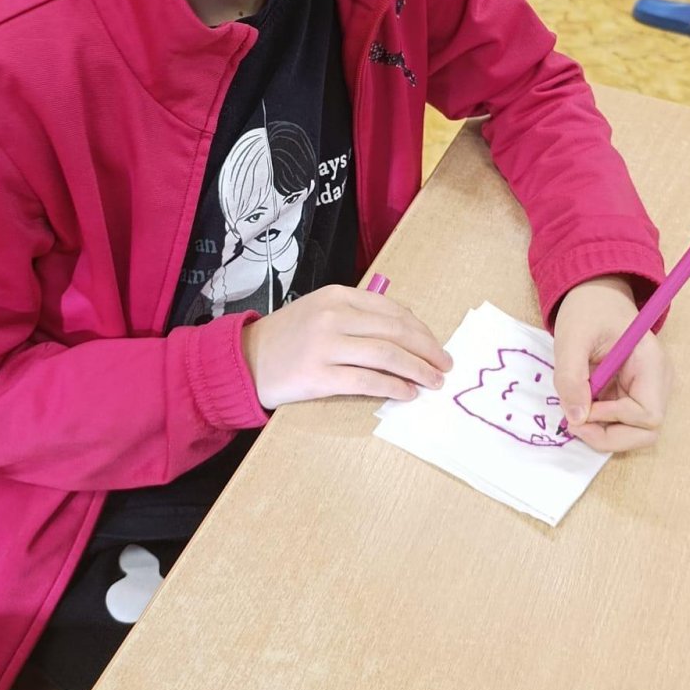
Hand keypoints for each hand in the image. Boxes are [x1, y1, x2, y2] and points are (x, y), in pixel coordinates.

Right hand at [241, 285, 452, 410]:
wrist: (245, 360)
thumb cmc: (288, 337)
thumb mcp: (321, 311)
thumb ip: (358, 315)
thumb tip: (406, 332)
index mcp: (338, 296)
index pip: (393, 311)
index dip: (422, 330)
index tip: (436, 345)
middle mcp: (334, 316)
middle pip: (396, 332)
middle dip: (428, 350)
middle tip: (445, 365)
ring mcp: (325, 346)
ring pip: (387, 356)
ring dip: (418, 370)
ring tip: (434, 382)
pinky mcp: (318, 376)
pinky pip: (367, 381)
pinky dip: (393, 388)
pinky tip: (407, 394)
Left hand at [553, 276, 671, 453]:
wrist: (595, 293)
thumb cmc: (588, 308)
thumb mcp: (572, 337)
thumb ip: (571, 377)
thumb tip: (576, 419)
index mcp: (651, 363)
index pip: (649, 414)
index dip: (617, 420)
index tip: (585, 409)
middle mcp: (656, 381)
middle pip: (647, 432)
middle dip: (610, 436)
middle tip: (576, 424)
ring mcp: (646, 390)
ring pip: (634, 432)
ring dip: (604, 433)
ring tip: (576, 415)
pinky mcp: (632, 394)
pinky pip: (622, 422)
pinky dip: (600, 423)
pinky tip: (580, 407)